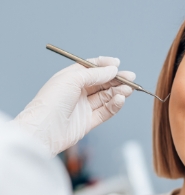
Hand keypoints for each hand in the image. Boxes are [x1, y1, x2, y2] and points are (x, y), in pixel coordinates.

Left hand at [13, 57, 134, 156]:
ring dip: (118, 92)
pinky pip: (106, 111)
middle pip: (102, 83)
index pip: (91, 68)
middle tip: (131, 78)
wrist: (44, 130)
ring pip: (106, 97)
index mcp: (70, 78)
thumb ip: (94, 74)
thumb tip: (112, 69)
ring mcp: (83, 107)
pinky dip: (115, 105)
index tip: (117, 64)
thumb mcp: (72, 79)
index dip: (105, 65)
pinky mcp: (89, 121)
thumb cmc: (50, 102)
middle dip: (117, 79)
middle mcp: (77, 92)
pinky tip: (120, 100)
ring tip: (128, 89)